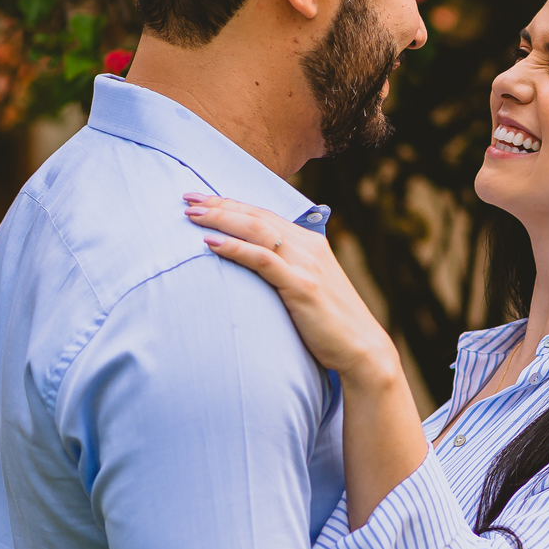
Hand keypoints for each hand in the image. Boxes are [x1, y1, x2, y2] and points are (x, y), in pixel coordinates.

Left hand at [184, 193, 394, 384]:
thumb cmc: (330, 324)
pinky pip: (263, 260)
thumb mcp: (308, 288)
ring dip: (222, 219)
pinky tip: (211, 243)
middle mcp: (308, 246)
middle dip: (219, 205)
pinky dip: (235, 248)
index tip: (202, 199)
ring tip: (192, 216)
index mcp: (310, 243)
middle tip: (187, 199)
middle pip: (256, 216)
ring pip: (257, 230)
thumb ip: (287, 271)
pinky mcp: (302, 286)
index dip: (231, 204)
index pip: (263, 215)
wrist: (362, 349)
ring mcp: (306, 264)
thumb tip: (258, 270)